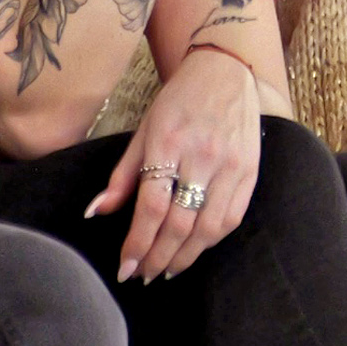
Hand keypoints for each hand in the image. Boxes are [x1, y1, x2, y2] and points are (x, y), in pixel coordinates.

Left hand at [85, 47, 261, 282]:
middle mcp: (202, 155)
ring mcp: (231, 164)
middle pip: (179, 223)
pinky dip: (212, 240)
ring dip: (185, 256)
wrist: (225, 71)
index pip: (152, 206)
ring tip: (166, 270)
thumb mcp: (143, 130)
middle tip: (143, 274)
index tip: (125, 267)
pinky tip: (195, 249)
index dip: (137, 243)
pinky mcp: (251, 170)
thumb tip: (95, 213)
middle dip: (158, 256)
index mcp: (168, 143)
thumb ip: (122, 175)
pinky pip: (232, 217)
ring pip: (208, 227)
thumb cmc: (178, 101)